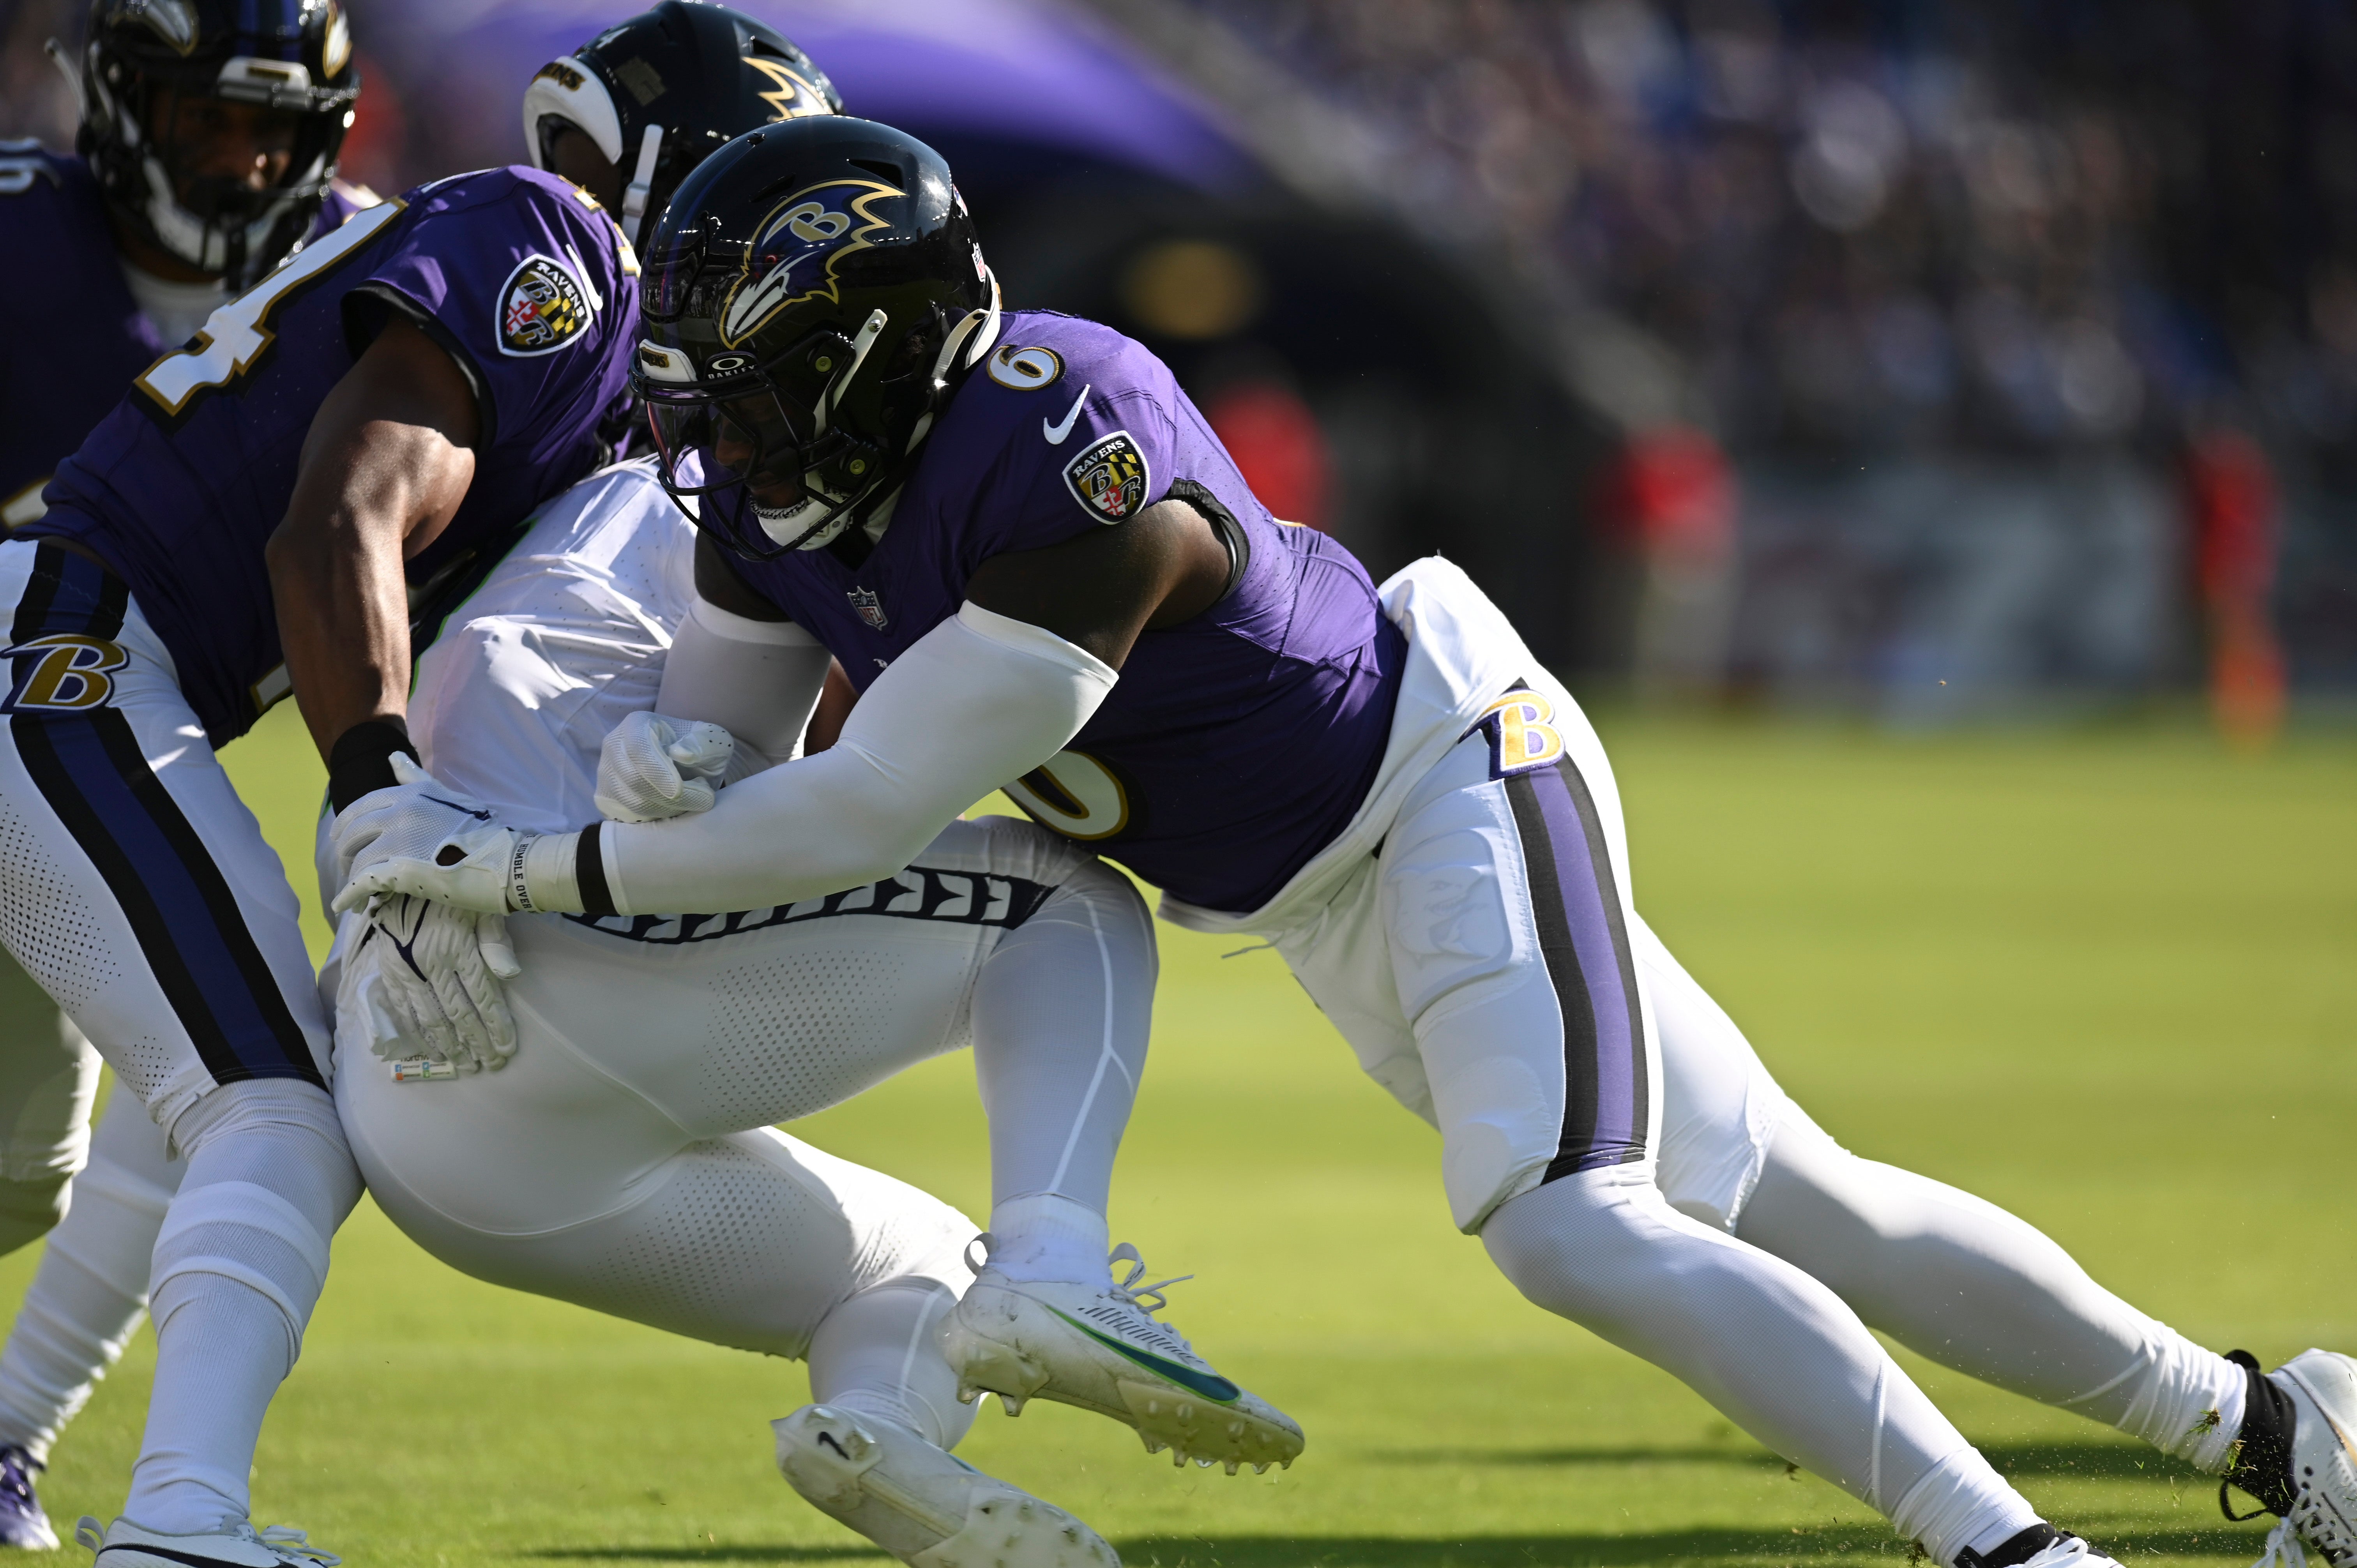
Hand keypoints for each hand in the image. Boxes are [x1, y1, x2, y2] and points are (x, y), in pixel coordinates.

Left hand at [331, 755, 522, 916]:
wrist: (509, 861)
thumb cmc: (484, 832)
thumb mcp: (448, 796)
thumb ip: (416, 779)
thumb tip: (392, 757)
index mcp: (409, 795)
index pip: (361, 807)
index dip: (346, 825)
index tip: (342, 839)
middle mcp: (399, 814)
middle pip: (352, 833)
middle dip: (345, 853)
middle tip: (349, 867)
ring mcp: (399, 842)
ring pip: (357, 861)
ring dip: (350, 879)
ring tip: (354, 894)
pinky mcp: (401, 871)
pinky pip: (362, 884)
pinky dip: (349, 896)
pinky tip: (346, 907)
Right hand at [354, 894, 519, 1071]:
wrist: (404, 875)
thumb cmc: (456, 892)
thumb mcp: (483, 907)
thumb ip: (496, 941)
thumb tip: (512, 975)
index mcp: (459, 946)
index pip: (482, 997)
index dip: (496, 1027)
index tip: (507, 1050)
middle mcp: (431, 962)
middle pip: (459, 1014)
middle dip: (477, 1044)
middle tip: (490, 1065)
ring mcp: (407, 969)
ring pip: (431, 1018)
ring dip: (450, 1046)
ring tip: (465, 1065)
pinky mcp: (389, 972)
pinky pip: (404, 1010)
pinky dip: (419, 1035)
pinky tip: (432, 1051)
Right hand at [596, 710, 735, 821]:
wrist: (685, 765)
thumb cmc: (698, 749)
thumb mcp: (711, 740)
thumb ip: (702, 743)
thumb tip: (682, 754)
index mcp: (636, 724)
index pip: (639, 748)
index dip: (657, 771)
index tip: (678, 790)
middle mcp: (614, 746)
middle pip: (633, 779)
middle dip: (672, 797)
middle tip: (704, 798)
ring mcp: (606, 773)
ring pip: (631, 802)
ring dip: (668, 808)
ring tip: (693, 799)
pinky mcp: (607, 797)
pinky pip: (627, 816)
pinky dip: (656, 818)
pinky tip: (675, 808)